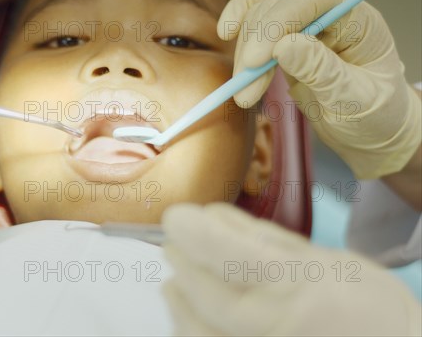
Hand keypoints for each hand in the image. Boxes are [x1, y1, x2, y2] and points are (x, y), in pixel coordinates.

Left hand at [162, 203, 421, 336]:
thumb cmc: (367, 306)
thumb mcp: (329, 260)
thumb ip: (267, 238)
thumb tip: (213, 215)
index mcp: (298, 285)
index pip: (229, 253)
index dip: (193, 231)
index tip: (175, 217)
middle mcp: (275, 326)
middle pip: (206, 295)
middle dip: (182, 264)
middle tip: (173, 245)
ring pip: (196, 332)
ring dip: (179, 300)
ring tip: (176, 280)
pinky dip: (190, 329)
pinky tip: (190, 313)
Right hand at [217, 0, 420, 178]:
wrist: (371, 132)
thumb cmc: (376, 115)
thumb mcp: (354, 99)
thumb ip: (321, 70)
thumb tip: (283, 46)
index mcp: (356, 20)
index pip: (311, 2)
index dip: (277, 24)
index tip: (255, 61)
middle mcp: (327, 15)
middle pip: (278, 9)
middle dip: (255, 46)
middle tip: (244, 88)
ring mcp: (303, 27)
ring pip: (259, 20)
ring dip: (244, 55)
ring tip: (244, 96)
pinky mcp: (284, 45)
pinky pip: (255, 30)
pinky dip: (240, 38)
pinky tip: (226, 37)